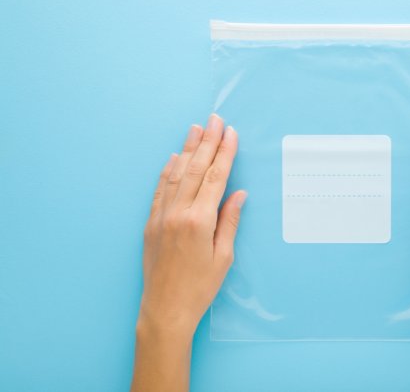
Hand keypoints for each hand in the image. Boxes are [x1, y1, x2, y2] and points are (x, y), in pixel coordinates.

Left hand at [132, 114, 245, 391]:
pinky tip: (174, 158)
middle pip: (195, 169)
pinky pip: (160, 190)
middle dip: (207, 142)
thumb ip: (230, 221)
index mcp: (200, 220)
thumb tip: (238, 194)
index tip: (231, 133)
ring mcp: (161, 216)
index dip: (225, 153)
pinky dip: (167, 171)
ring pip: (176, 174)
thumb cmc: (200, 288)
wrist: (165, 310)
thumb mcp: (223, 257)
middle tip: (214, 119)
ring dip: (187, 149)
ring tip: (195, 128)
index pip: (215, 177)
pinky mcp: (151, 223)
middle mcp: (178, 213)